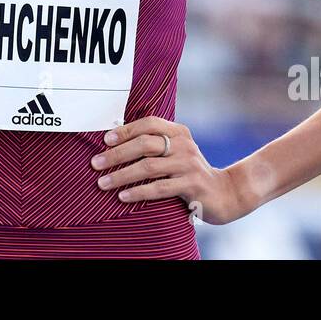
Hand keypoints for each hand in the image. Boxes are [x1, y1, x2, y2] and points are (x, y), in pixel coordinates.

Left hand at [91, 116, 248, 224]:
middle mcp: (184, 145)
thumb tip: (115, 142)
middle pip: (145, 144)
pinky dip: (138, 192)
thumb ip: (155, 145)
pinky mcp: (192, 185)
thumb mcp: (177, 153)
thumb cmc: (190, 173)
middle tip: (95, 163)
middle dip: (116, 154)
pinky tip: (123, 196)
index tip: (104, 140)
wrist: (225, 193)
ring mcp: (188, 165)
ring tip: (102, 182)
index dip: (125, 130)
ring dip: (122, 175)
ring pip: (148, 167)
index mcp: (179, 132)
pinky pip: (159, 188)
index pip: (148, 123)